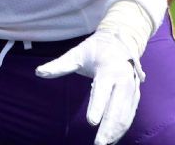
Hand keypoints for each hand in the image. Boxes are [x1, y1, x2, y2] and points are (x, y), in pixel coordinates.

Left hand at [36, 27, 145, 144]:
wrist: (122, 40)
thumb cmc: (96, 49)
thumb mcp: (77, 53)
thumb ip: (59, 65)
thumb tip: (39, 72)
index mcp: (108, 69)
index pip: (102, 91)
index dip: (97, 107)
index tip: (91, 122)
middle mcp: (123, 80)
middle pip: (117, 107)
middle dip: (108, 127)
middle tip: (98, 143)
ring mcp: (132, 88)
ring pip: (126, 114)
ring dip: (116, 131)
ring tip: (105, 143)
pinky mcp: (135, 94)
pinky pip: (130, 114)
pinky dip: (122, 127)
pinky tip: (113, 138)